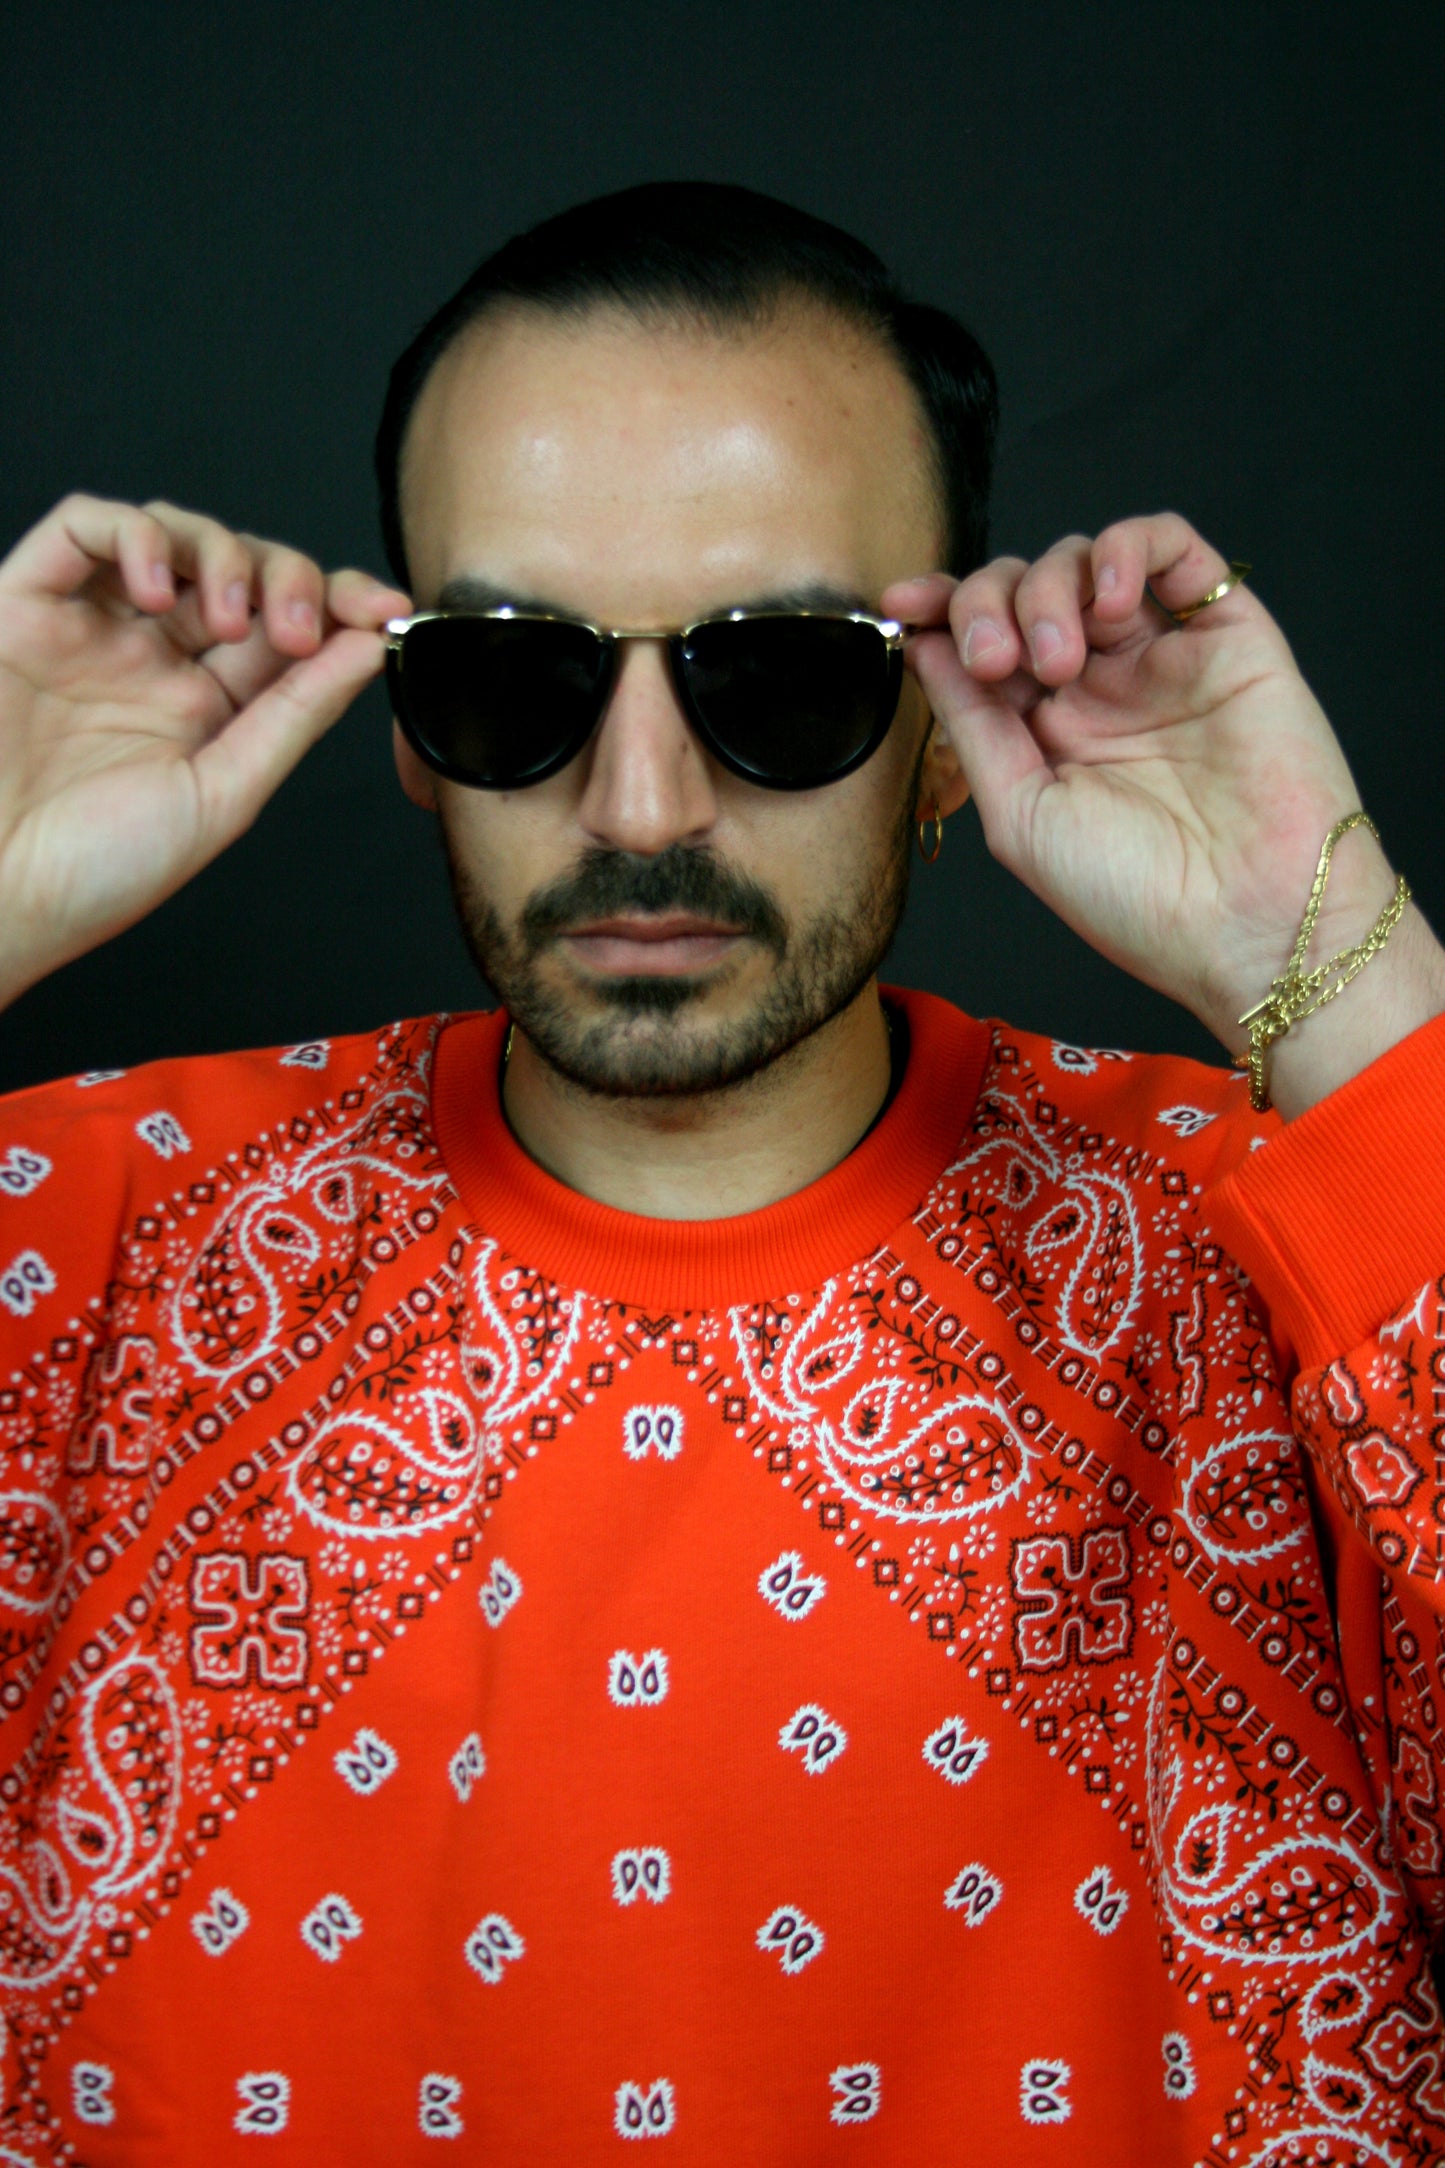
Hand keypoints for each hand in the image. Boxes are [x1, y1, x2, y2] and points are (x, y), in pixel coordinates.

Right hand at [0, 494, 407, 1007]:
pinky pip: (84, 526)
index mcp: (207, 710)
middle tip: (296, 631)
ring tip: (231, 620)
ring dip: (224, 554)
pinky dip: (136, 535)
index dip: (340, 604)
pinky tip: (160, 592)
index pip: (288, 627)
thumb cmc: (95, 871)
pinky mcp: (27, 603)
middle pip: (243, 569)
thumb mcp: (224, 794)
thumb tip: (367, 647)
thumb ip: (295, 714)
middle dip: (289, 578)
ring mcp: (93, 627)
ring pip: (175, 533)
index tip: (384, 610)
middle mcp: (154, 660)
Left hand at [885, 515, 1435, 1074]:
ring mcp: (1161, 656)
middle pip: (1023, 589)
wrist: (1246, 922)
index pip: (982, 640)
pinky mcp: (1227, 633)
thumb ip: (971, 723)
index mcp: (1045, 733)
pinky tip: (1111, 600)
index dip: (940, 611)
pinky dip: (1129, 547)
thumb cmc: (1136, 896)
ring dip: (1050, 588)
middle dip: (988, 604)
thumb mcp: (1019, 813)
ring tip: (1058, 660)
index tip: (903, 605)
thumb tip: (923, 645)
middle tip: (997, 663)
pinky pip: (1175, 547)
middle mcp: (1100, 687)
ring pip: (1087, 562)